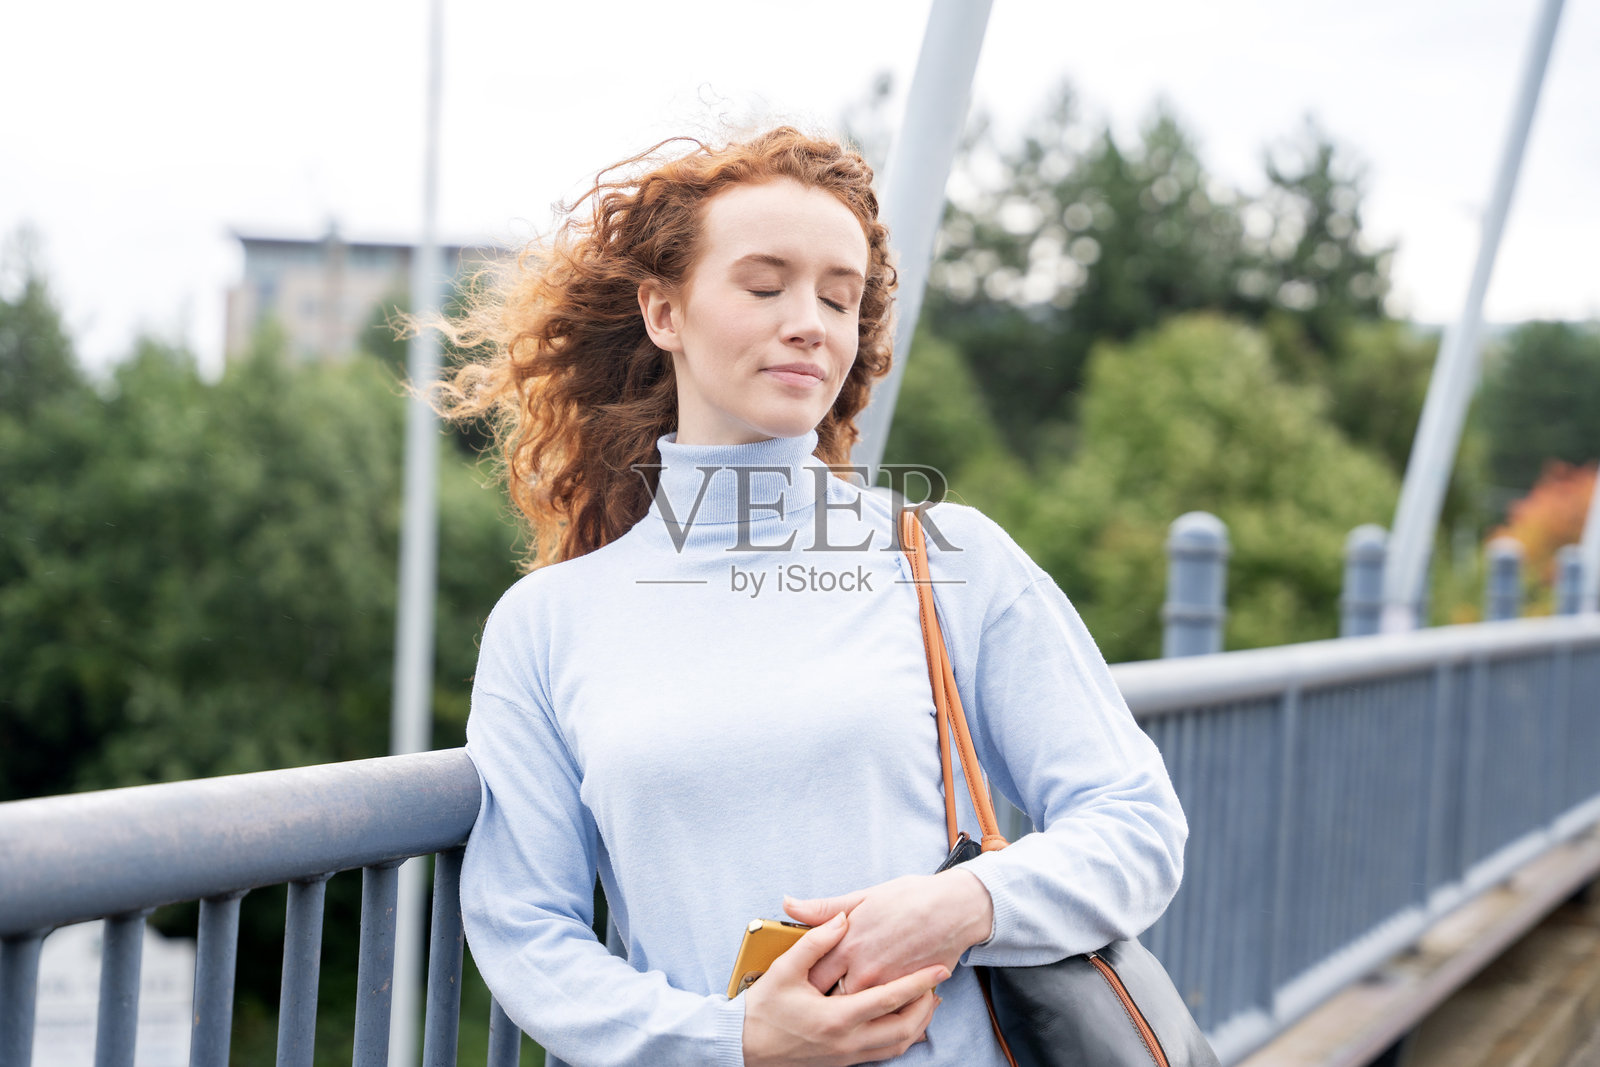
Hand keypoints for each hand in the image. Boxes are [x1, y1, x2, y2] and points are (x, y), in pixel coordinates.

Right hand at [741, 910, 946, 1066]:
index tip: (939, 969)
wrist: (742, 1049)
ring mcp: (846, 1056)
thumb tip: (841, 920)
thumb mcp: (784, 970)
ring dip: (917, 1024)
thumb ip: (816, 942)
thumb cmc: (761, 1010)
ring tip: (926, 1001)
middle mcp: (846, 1042)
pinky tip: (903, 1022)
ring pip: (897, 1045)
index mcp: (836, 1018)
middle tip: (937, 985)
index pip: (890, 1000)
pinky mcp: (841, 1062)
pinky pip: (882, 1053)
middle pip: (904, 1029)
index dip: (918, 983)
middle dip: (926, 1007)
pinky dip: (899, 1037)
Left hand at [782, 870, 993, 995]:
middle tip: (812, 1003)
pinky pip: (883, 1012)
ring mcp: (886, 984)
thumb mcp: (862, 897)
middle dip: (820, 1002)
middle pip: (830, 997)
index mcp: (847, 943)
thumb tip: (788, 903)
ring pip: (855, 1009)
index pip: (812, 973)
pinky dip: (875, 1013)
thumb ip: (823, 908)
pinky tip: (868, 1010)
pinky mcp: (906, 993)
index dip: (802, 981)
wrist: (954, 908)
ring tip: (837, 1011)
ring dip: (847, 1010)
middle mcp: (864, 968)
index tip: (796, 985)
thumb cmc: (908, 898)